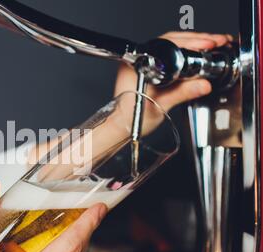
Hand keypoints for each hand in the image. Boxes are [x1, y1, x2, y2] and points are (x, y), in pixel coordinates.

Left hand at [114, 32, 232, 110]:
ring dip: (189, 46)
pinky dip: (181, 55)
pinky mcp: (144, 69)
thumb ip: (181, 93)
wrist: (120, 127)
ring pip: (168, 47)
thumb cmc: (130, 119)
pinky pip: (164, 56)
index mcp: (136, 65)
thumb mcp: (161, 106)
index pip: (167, 45)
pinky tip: (194, 56)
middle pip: (169, 42)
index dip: (191, 43)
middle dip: (195, 41)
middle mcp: (135, 61)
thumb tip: (202, 84)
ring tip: (208, 47)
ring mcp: (139, 63)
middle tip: (214, 43)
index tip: (207, 45)